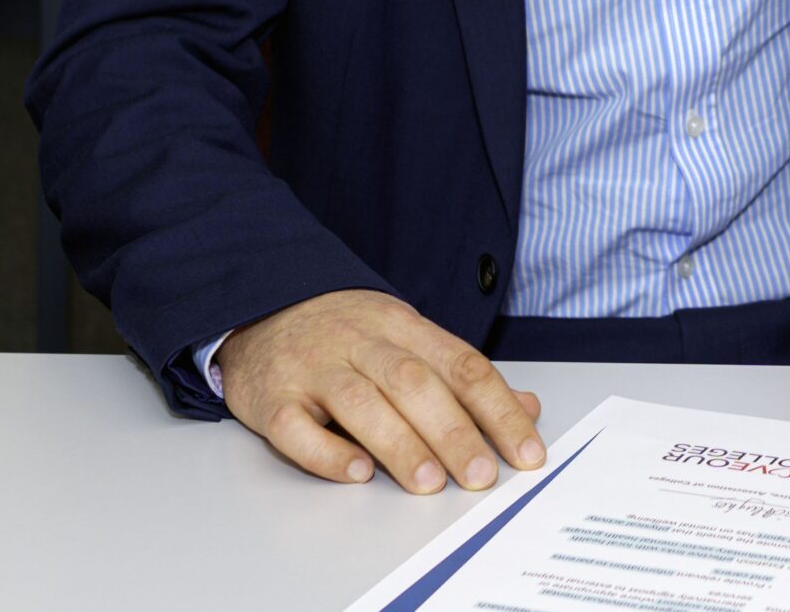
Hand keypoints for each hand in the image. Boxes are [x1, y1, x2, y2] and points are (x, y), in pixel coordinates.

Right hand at [217, 288, 546, 493]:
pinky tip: (357, 473)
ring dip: (400, 445)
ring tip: (430, 483)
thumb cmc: (347, 334)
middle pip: (414, 384)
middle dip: (453, 431)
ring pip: (361, 403)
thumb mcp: (410, 338)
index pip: (462, 366)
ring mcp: (314, 369)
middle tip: (481, 475)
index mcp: (404, 327)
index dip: (498, 409)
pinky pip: (297, 426)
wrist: (261, 307)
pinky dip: (327, 452)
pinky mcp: (271, 398)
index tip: (526, 452)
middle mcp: (361, 343)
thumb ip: (465, 377)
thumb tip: (528, 408)